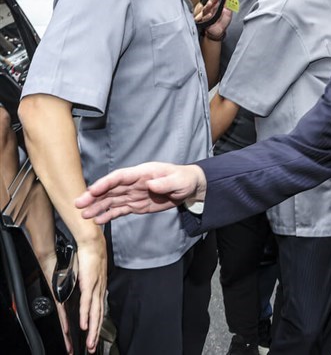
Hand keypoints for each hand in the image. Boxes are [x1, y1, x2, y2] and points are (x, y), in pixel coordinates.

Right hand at [75, 162, 206, 224]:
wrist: (189, 188)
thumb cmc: (184, 179)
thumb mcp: (178, 180)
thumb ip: (165, 183)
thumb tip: (151, 185)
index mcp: (142, 173)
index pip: (120, 177)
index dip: (105, 183)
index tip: (92, 190)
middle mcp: (134, 183)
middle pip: (111, 189)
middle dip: (94, 196)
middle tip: (78, 204)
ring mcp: (133, 194)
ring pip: (112, 200)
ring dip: (98, 207)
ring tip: (84, 215)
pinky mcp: (136, 205)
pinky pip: (120, 210)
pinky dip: (109, 215)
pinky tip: (98, 220)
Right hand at [75, 237, 106, 352]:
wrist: (92, 242)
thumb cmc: (89, 256)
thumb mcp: (87, 275)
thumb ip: (86, 286)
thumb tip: (82, 294)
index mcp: (100, 288)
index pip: (99, 310)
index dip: (97, 325)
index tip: (94, 338)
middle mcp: (100, 290)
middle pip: (99, 316)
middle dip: (96, 334)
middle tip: (93, 348)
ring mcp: (96, 287)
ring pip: (95, 312)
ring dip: (92, 329)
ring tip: (90, 342)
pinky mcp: (89, 283)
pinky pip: (87, 302)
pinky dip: (86, 315)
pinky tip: (84, 325)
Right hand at [194, 0, 231, 37]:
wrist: (219, 31)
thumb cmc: (223, 21)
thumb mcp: (228, 12)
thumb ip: (229, 3)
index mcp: (215, 6)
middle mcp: (210, 9)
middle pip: (210, 2)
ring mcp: (206, 14)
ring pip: (206, 9)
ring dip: (208, 6)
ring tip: (211, 3)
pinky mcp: (204, 21)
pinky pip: (204, 18)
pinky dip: (207, 16)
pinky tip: (209, 14)